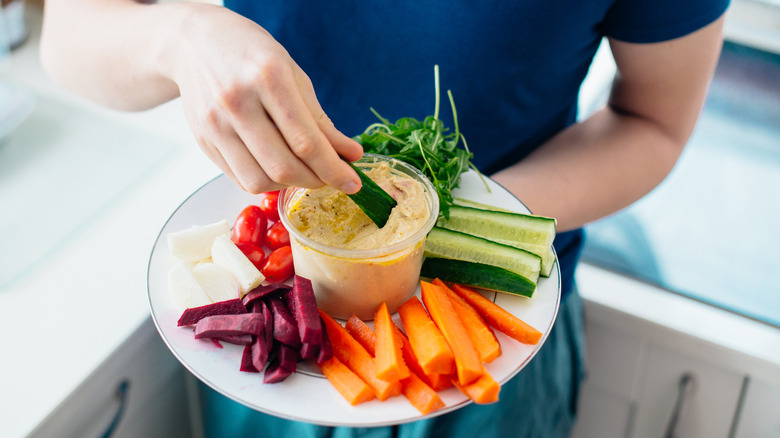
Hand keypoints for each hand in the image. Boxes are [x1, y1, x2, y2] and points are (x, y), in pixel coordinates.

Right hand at [165, 4, 362, 193]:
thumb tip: (349, 155)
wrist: (196, 42)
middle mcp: (238, 102)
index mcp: (268, 78)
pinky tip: (278, 167)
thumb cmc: (251, 55)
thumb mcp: (294, 75)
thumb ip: (321, 120)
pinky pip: (240, 178)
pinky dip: (266, 180)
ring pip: (259, 180)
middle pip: (283, 166)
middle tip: (331, 178)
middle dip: (316, 181)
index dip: (333, 169)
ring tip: (304, 172)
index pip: (306, 141)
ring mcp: (216, 124)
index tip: (352, 182)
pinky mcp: (204, 141)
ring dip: (290, 185)